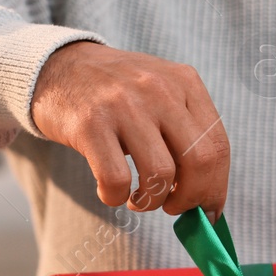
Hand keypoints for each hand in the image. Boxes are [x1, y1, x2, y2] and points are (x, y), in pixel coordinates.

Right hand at [31, 41, 229, 214]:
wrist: (57, 66)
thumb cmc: (116, 93)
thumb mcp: (160, 93)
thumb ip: (186, 134)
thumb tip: (206, 198)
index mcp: (185, 82)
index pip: (218, 146)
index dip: (216, 187)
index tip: (207, 209)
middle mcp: (160, 89)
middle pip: (200, 161)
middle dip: (191, 198)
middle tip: (174, 208)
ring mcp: (125, 104)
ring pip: (161, 174)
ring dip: (152, 201)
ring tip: (139, 199)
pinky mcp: (90, 123)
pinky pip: (116, 179)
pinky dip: (115, 197)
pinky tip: (110, 192)